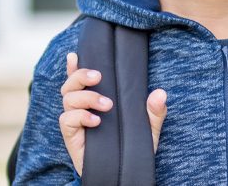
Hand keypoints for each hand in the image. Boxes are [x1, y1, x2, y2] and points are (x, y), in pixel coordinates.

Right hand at [59, 52, 167, 175]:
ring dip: (86, 96)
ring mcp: (75, 122)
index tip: (75, 55)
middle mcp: (82, 107)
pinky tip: (96, 121)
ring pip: (68, 98)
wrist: (123, 174)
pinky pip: (67, 120)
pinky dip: (80, 116)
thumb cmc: (132, 146)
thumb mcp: (148, 128)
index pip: (80, 79)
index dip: (74, 66)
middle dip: (80, 75)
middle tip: (98, 76)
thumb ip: (154, 111)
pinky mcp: (71, 136)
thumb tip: (160, 93)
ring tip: (107, 104)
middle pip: (70, 84)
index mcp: (95, 100)